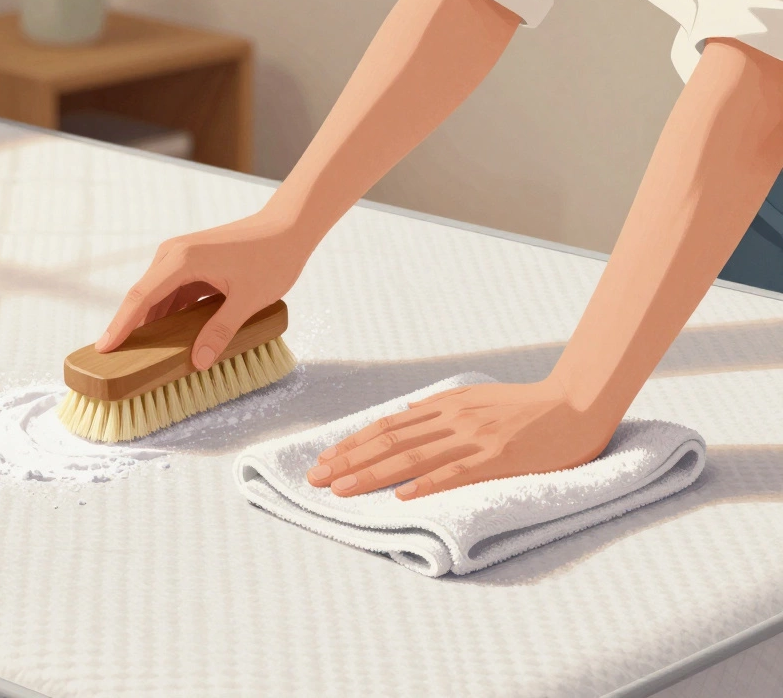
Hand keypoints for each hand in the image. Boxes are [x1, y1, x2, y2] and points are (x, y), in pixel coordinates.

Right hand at [96, 211, 314, 369]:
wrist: (289, 228)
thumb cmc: (272, 258)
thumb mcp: (247, 301)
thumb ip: (220, 332)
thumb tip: (198, 362)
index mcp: (181, 260)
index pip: (139, 298)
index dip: (120, 326)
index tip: (104, 348)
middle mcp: (173, 254)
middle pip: (142, 296)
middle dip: (129, 327)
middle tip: (116, 361)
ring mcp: (181, 255)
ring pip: (156, 294)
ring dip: (149, 322)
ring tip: (139, 353)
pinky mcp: (191, 261)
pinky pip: (170, 290)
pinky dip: (166, 312)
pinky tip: (167, 334)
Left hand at [306, 379, 620, 499]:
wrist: (578, 402)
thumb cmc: (528, 406)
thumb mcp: (476, 398)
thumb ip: (439, 409)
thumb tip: (402, 415)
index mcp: (447, 406)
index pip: (389, 427)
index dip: (353, 444)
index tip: (325, 460)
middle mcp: (454, 420)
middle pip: (390, 442)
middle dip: (349, 461)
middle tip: (316, 478)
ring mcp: (476, 439)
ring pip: (413, 458)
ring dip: (372, 474)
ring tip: (342, 489)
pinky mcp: (499, 458)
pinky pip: (457, 472)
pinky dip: (427, 484)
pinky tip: (402, 496)